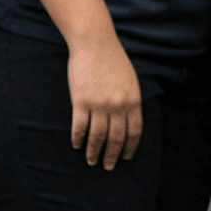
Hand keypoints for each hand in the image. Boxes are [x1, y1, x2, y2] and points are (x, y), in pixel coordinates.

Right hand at [68, 34, 142, 169]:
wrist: (95, 43)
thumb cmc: (114, 60)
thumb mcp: (131, 81)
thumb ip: (131, 101)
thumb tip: (128, 123)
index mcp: (133, 100)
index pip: (134, 132)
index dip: (130, 147)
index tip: (125, 157)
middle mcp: (118, 105)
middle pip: (116, 138)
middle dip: (112, 155)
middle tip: (108, 166)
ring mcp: (98, 104)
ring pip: (97, 136)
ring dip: (94, 151)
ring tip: (92, 161)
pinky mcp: (80, 101)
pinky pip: (79, 126)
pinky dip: (78, 138)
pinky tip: (76, 144)